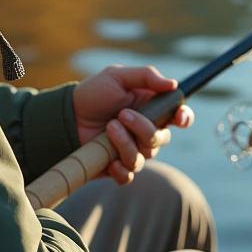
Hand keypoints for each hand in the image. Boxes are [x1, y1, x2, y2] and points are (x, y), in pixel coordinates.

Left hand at [72, 65, 193, 185]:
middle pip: (162, 138)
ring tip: (108, 128)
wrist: (67, 115)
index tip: (179, 117)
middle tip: (121, 114)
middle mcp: (146, 131)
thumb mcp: (117, 76)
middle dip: (143, 128)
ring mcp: (133, 150)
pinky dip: (121, 169)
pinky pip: (129, 175)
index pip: (179, 116)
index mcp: (152, 108)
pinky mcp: (117, 167)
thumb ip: (146, 76)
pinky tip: (110, 160)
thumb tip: (174, 84)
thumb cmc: (94, 93)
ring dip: (126, 143)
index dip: (184, 118)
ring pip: (144, 157)